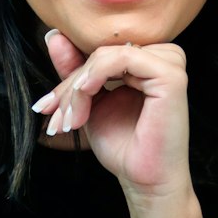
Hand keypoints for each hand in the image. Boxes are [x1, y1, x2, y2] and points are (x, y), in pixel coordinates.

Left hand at [33, 29, 207, 217]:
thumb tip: (53, 36)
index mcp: (147, 61)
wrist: (144, 181)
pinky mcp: (171, 75)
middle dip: (70, 87)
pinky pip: (123, 58)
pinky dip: (96, 75)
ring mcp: (170, 63)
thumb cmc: (123, 147)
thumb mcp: (89, 104)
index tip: (45, 107)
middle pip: (99, 54)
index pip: (98, 54)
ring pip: (106, 56)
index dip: (69, 78)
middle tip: (55, 118)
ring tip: (70, 120)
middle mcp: (162, 56)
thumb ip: (75, 71)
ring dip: (79, 87)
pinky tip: (84, 95)